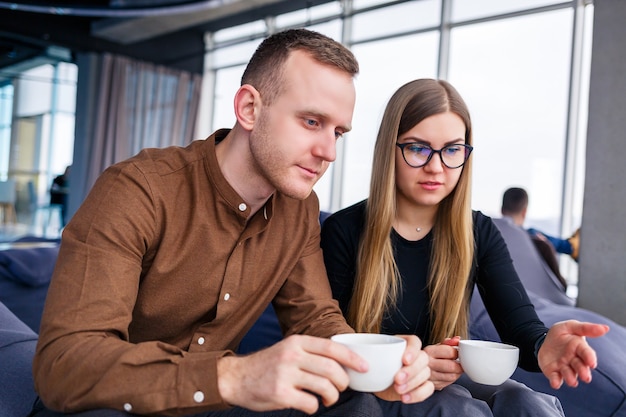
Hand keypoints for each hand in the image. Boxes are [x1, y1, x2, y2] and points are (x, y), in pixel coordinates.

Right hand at [217, 334, 366, 413]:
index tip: (364, 367)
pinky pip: (311, 404)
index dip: (352, 358)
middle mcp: (292, 355)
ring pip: (325, 387)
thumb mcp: (288, 349)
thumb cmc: (267, 365)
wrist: (236, 378)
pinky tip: (308, 404)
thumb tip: (343, 362)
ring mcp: (286, 375)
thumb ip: (310, 352)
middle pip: (333, 369)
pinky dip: (314, 407)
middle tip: (340, 388)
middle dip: (343, 382)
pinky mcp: (281, 394)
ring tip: (327, 399)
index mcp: (297, 342)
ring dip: (331, 397)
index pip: (332, 347)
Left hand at [374, 335, 433, 402]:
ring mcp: (419, 370)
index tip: (404, 360)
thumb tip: (360, 356)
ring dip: (412, 383)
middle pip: (422, 358)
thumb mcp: (369, 356)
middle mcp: (414, 355)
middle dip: (411, 370)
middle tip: (397, 379)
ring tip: (398, 389)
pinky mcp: (421, 384)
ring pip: (425, 374)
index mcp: (403, 343)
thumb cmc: (372, 365)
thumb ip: (368, 353)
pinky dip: (418, 394)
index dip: (412, 350)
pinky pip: (428, 388)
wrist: (373, 381)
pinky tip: (405, 398)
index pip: (415, 341)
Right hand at [423, 336, 463, 389]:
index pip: (449, 352)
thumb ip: (448, 342)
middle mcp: (428, 364)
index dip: (457, 352)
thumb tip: (458, 340)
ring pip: (452, 376)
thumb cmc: (429, 356)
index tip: (457, 353)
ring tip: (455, 368)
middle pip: (452, 366)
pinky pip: (448, 383)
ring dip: (457, 372)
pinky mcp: (433, 385)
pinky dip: (452, 379)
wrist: (413, 368)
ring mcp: (430, 376)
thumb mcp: (436, 346)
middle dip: (460, 364)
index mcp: (428, 351)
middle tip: (460, 362)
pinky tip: (449, 374)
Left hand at [538, 320, 609, 388]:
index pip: (586, 353)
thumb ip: (586, 328)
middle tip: (585, 376)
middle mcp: (574, 360)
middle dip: (583, 372)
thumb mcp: (571, 326)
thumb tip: (605, 328)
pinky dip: (556, 381)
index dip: (590, 358)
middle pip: (580, 367)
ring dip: (571, 378)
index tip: (592, 363)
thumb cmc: (562, 334)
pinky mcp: (553, 372)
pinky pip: (555, 378)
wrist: (544, 340)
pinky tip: (555, 383)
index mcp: (579, 348)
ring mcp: (564, 367)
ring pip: (569, 374)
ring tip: (572, 381)